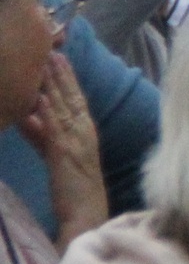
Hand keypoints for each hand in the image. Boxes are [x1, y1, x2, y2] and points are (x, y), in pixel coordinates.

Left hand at [20, 54, 105, 242]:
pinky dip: (47, 110)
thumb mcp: (56, 157)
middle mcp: (85, 132)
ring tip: (46, 64)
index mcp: (86, 132)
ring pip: (63, 107)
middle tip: (53, 52)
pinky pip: (54, 127)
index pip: (77, 100)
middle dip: (62, 75)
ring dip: (54, 85)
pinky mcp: (64, 152)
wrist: (85, 212)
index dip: (68, 79)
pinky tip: (40, 96)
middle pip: (72, 97)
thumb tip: (28, 116)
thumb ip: (42, 136)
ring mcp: (76, 140)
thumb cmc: (74, 189)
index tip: (60, 59)